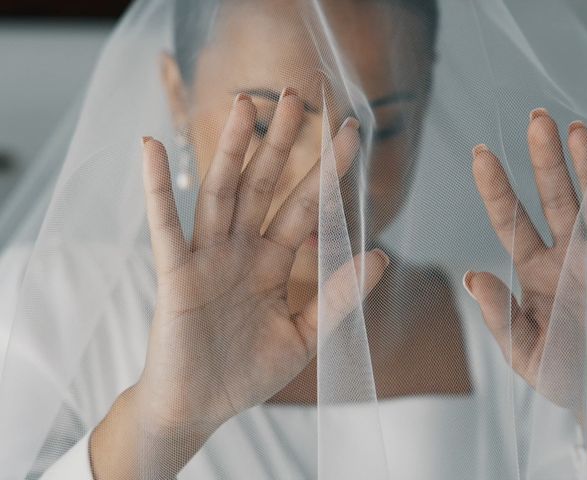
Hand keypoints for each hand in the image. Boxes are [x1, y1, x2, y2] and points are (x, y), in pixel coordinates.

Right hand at [89, 91, 387, 478]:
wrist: (199, 407)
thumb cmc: (248, 373)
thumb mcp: (304, 335)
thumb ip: (337, 297)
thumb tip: (381, 256)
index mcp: (273, 263)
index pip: (306, 207)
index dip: (328, 171)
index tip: (350, 133)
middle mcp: (242, 251)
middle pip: (264, 185)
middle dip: (281, 142)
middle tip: (297, 96)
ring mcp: (208, 258)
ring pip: (222, 193)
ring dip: (231, 150)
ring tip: (244, 105)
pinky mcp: (177, 275)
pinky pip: (166, 227)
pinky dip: (157, 190)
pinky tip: (150, 149)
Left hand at [469, 109, 586, 476]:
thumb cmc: (573, 381)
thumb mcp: (527, 355)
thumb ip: (499, 317)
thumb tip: (470, 277)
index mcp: (533, 275)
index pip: (510, 223)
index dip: (496, 189)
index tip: (481, 155)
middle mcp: (565, 258)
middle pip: (549, 198)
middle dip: (541, 160)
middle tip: (534, 120)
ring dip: (579, 163)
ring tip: (568, 127)